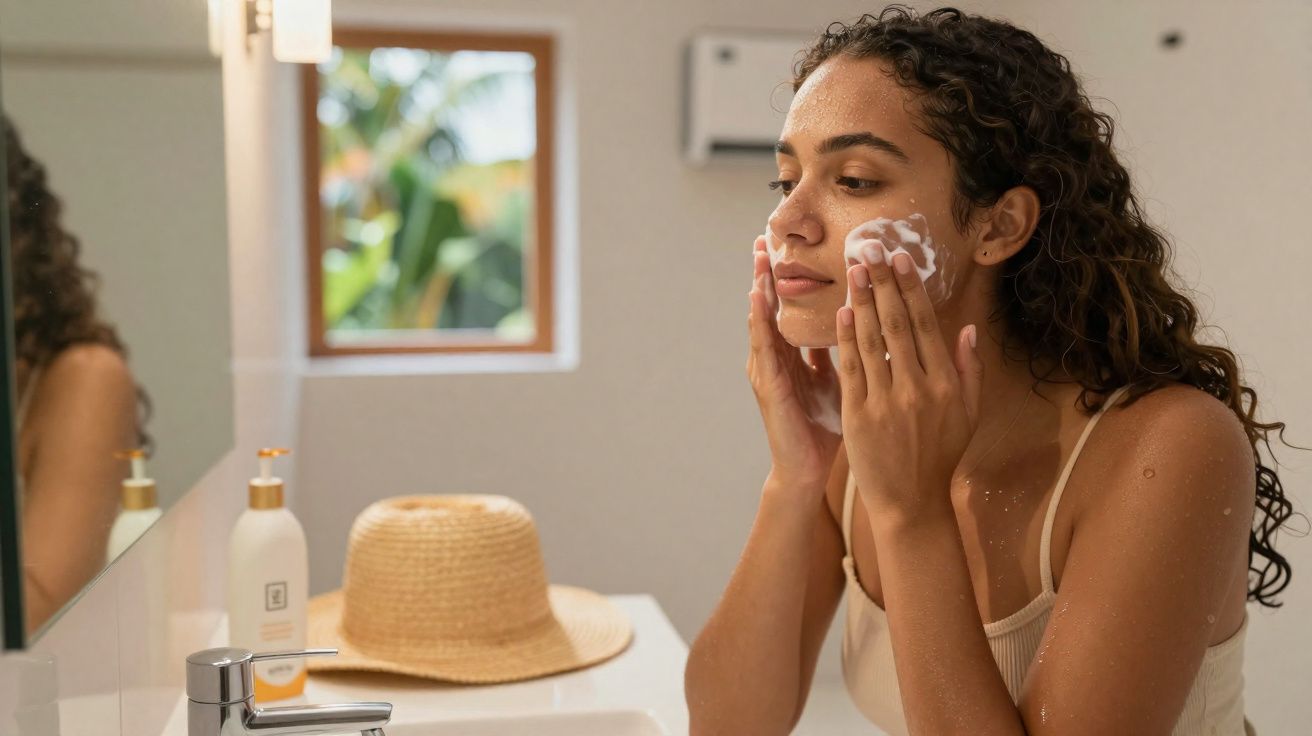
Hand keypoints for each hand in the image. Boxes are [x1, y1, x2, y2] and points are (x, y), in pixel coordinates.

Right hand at [746, 236, 842, 491]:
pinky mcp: (768, 385)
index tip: (785, 247)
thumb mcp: (838, 381)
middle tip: (762, 238)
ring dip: (758, 288)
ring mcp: (767, 371)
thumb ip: (839, 353)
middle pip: (768, 308)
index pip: (787, 309)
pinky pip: (763, 346)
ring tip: (758, 258)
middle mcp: (775, 359)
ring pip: (762, 320)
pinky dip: (760, 319)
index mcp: (793, 357)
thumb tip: (858, 324)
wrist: (809, 470)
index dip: (785, 280)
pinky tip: (758, 297)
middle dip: (765, 273)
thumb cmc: (825, 428)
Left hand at [836, 245, 982, 525]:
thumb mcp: (968, 414)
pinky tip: (842, 311)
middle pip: (896, 323)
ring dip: (862, 300)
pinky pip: (852, 367)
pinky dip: (846, 337)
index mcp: (946, 383)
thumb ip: (969, 370)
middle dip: (883, 283)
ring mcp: (887, 400)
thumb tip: (966, 329)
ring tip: (853, 270)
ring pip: (871, 340)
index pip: (924, 324)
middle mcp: (918, 387)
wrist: (911, 501)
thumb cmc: (940, 456)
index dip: (911, 289)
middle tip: (870, 250)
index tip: (900, 260)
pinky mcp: (859, 414)